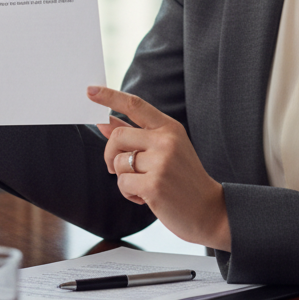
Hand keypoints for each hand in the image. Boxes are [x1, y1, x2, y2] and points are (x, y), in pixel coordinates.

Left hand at [88, 86, 231, 251]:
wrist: (208, 209)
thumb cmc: (183, 179)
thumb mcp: (165, 150)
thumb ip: (136, 134)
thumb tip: (105, 122)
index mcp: (170, 128)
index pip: (136, 105)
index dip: (110, 96)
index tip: (90, 90)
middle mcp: (166, 140)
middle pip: (118, 135)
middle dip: (110, 154)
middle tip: (118, 167)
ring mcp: (161, 162)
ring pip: (119, 162)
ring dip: (124, 177)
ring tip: (144, 184)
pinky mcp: (154, 185)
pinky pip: (122, 183)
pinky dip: (128, 193)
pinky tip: (146, 197)